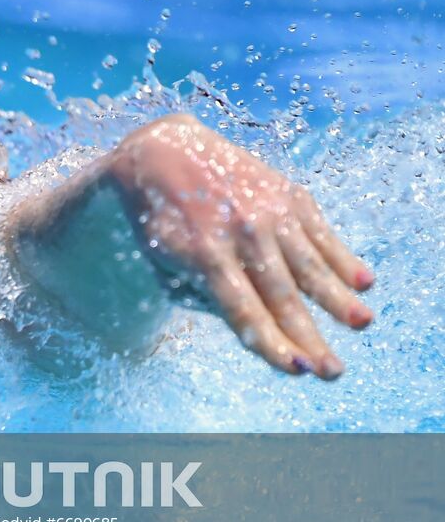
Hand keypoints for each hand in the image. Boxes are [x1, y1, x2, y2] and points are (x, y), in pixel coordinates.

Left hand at [106, 114, 372, 378]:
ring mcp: (268, 211)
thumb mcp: (162, 262)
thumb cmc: (160, 220)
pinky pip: (320, 232)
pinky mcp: (286, 194)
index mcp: (204, 257)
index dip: (272, 343)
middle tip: (334, 371)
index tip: (297, 370)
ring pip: (309, 264)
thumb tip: (252, 325)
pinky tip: (363, 282)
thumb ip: (201, 295)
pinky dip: (341, 257)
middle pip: (282, 296)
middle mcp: (241, 234)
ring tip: (361, 324)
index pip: (244, 311)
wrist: (162, 150)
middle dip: (310, 337)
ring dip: (338, 299)